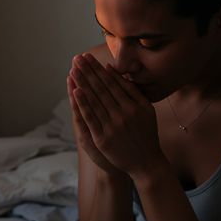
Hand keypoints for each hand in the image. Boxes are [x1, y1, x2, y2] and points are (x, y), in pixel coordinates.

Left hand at [68, 53, 164, 178]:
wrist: (146, 163)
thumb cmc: (146, 133)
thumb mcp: (146, 109)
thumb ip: (131, 90)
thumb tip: (112, 70)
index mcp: (134, 105)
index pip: (111, 83)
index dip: (98, 69)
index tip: (88, 57)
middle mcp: (123, 114)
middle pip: (101, 89)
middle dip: (88, 72)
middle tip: (77, 58)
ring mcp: (112, 127)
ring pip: (95, 101)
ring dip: (83, 84)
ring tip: (73, 69)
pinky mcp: (103, 139)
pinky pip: (91, 118)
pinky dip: (83, 105)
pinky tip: (76, 92)